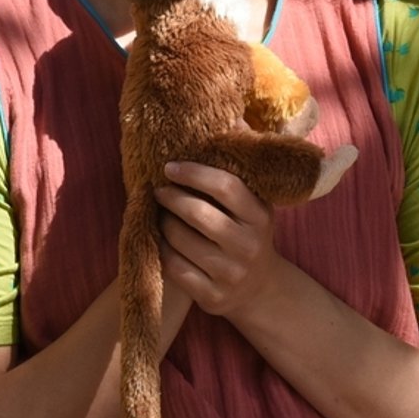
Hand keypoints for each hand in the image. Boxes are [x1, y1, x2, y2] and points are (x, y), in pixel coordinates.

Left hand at [153, 161, 288, 318]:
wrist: (259, 289)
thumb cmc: (247, 232)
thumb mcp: (254, 203)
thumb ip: (240, 167)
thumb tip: (232, 120)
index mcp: (260, 217)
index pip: (226, 186)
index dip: (194, 173)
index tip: (169, 167)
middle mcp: (248, 246)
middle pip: (199, 214)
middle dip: (171, 198)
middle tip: (158, 190)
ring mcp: (231, 274)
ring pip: (181, 241)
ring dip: (163, 224)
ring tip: (159, 214)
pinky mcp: (213, 296)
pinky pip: (174, 268)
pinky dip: (161, 250)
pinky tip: (160, 241)